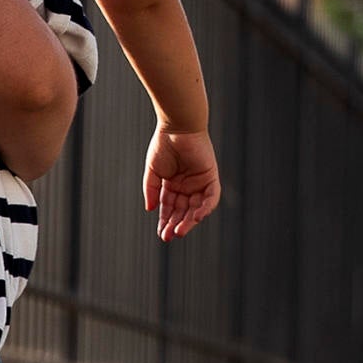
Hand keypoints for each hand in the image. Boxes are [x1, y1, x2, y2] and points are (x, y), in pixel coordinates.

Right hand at [143, 126, 220, 241]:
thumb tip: (150, 210)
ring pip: (196, 208)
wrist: (177, 126)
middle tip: (168, 237)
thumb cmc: (164, 144)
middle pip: (183, 211)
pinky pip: (211, 197)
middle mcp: (187, 185)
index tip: (161, 234)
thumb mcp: (153, 171)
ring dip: (188, 221)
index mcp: (172, 184)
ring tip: (178, 232)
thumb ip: (152, 190)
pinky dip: (205, 208)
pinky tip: (195, 218)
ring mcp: (199, 182)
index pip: (170, 208)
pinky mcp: (210, 177)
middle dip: (176, 224)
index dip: (166, 221)